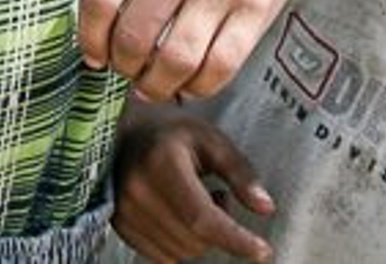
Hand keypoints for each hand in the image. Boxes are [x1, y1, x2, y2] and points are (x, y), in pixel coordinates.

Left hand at [78, 0, 281, 100]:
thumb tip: (107, 26)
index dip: (89, 36)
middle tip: (124, 72)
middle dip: (122, 66)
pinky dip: (200, 86)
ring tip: (151, 86)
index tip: (92, 56)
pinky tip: (190, 85)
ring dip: (156, 84)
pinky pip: (222, 64)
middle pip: (134, 35)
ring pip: (175, 58)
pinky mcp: (259, 4)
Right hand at [112, 109, 273, 263]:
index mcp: (161, 162)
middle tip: (217, 195)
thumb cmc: (172, 136)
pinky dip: (180, 244)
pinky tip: (178, 215)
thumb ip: (240, 171)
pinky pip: (164, 257)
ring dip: (199, 237)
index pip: (201, 217)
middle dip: (218, 229)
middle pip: (195, 239)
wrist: (125, 134)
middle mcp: (138, 189)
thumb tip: (265, 206)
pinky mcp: (120, 225)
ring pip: (182, 252)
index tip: (263, 251)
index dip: (235, 239)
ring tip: (195, 202)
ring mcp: (125, 209)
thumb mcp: (211, 140)